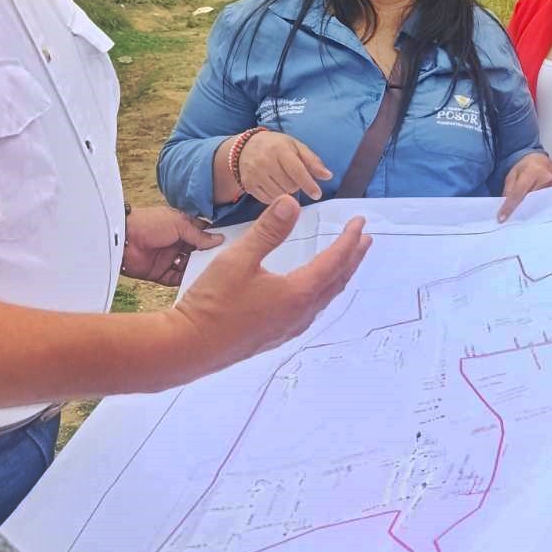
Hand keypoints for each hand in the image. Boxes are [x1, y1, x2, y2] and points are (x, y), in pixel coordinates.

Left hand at [122, 205, 223, 286]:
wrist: (122, 239)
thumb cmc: (149, 223)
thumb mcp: (179, 224)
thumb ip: (199, 234)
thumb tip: (219, 239)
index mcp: (181, 226)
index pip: (202, 232)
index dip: (214, 238)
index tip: (230, 243)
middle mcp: (176, 242)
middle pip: (198, 251)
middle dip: (208, 255)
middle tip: (224, 261)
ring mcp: (168, 258)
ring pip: (189, 266)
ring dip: (198, 268)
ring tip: (211, 272)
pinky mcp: (160, 273)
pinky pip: (176, 278)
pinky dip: (185, 280)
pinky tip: (196, 280)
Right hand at [160, 195, 370, 384]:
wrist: (186, 349)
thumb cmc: (212, 304)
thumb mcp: (238, 259)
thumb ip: (268, 230)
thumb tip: (291, 202)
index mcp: (298, 293)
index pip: (334, 261)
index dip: (349, 240)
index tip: (360, 222)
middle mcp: (300, 314)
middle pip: (337, 281)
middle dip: (352, 258)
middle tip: (364, 239)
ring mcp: (288, 328)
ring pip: (325, 297)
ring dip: (339, 276)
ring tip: (345, 261)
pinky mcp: (275, 336)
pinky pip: (311, 310)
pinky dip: (322, 292)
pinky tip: (312, 290)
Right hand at [236, 131, 331, 203]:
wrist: (244, 148)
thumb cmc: (275, 146)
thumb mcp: (295, 146)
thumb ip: (312, 161)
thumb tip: (328, 176)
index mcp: (280, 149)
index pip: (297, 171)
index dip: (309, 184)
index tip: (317, 194)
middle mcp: (265, 161)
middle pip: (290, 186)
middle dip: (296, 185)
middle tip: (293, 177)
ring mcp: (254, 174)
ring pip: (279, 195)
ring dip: (286, 192)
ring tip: (283, 180)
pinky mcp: (248, 185)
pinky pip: (268, 200)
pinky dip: (275, 197)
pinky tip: (274, 186)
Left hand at [498, 152, 551, 221]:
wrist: (541, 161)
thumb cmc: (525, 167)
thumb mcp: (513, 175)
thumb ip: (508, 190)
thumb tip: (504, 208)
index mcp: (531, 172)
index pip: (519, 193)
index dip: (509, 206)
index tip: (502, 218)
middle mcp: (545, 179)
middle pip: (530, 201)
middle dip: (519, 211)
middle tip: (509, 221)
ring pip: (538, 204)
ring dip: (528, 212)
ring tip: (519, 221)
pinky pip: (545, 204)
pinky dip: (536, 210)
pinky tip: (530, 215)